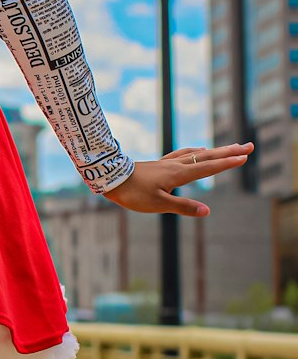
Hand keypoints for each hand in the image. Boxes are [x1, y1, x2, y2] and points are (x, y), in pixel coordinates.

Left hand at [104, 142, 253, 217]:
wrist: (111, 178)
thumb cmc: (133, 194)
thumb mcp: (158, 204)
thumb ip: (183, 207)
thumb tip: (207, 211)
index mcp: (179, 175)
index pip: (209, 168)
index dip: (227, 163)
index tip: (244, 157)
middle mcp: (176, 165)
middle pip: (208, 156)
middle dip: (229, 152)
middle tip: (248, 147)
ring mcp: (168, 163)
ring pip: (198, 154)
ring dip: (215, 151)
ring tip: (230, 148)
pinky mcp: (160, 164)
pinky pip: (183, 153)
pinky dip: (196, 151)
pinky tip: (197, 151)